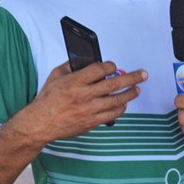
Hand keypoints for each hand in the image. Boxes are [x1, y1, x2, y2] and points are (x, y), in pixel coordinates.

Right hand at [24, 61, 145, 141]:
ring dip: (129, 94)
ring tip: (137, 89)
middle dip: (132, 78)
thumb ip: (71, 67)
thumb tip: (86, 60)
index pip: (99, 70)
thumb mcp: (55, 76)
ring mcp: (88, 110)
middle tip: (143, 74)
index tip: (113, 66)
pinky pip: (111, 115)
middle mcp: (83, 96)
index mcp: (74, 82)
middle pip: (113, 84)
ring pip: (116, 101)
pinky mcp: (91, 122)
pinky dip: (120, 108)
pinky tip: (124, 104)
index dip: (110, 66)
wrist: (41, 123)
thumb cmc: (47, 99)